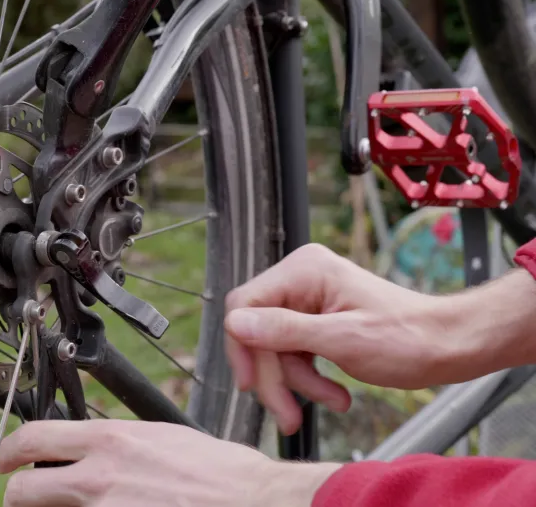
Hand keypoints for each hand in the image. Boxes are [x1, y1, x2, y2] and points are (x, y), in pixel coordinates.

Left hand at [0, 419, 338, 506]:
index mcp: (110, 441)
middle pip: (23, 489)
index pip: (35, 438)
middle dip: (16, 496)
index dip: (10, 451)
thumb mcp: (164, 438)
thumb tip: (100, 452)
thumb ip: (121, 444)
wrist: (255, 502)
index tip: (7, 460)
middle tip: (21, 498)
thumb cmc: (222, 474)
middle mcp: (99, 477)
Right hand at [223, 243, 507, 434]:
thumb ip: (284, 330)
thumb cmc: (409, 338)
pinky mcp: (315, 319)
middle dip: (275, 376)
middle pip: (258, 332)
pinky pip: (293, 351)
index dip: (243, 348)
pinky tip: (334, 395)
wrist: (450, 346)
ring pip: (274, 347)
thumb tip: (235, 322)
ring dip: (297, 382)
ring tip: (332, 401)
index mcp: (303, 270)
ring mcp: (307, 298)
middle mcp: (300, 278)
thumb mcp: (342, 339)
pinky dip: (308, 378)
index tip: (251, 385)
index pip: (245, 305)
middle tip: (288, 414)